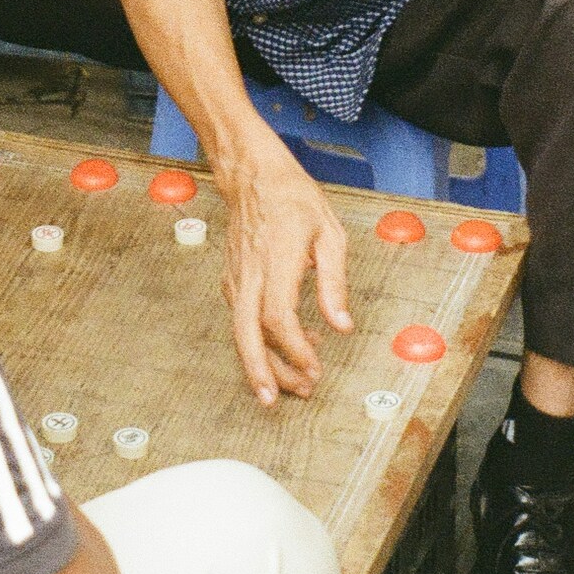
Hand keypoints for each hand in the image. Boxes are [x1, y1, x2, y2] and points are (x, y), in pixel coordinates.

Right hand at [217, 141, 350, 403]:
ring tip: (282, 389)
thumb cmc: (293, 199)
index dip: (295, 348)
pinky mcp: (232, 278)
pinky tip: (280, 351)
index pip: (278, 316)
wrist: (252, 175)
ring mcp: (236, 276)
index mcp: (276, 260)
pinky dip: (257, 340)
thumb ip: (334, 283)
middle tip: (279, 399)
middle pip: (247, 332)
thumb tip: (342, 326)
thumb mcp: (329, 235)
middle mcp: (250, 272)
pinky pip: (240, 317)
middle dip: (261, 370)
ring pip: (239, 330)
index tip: (315, 367)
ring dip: (259, 362)